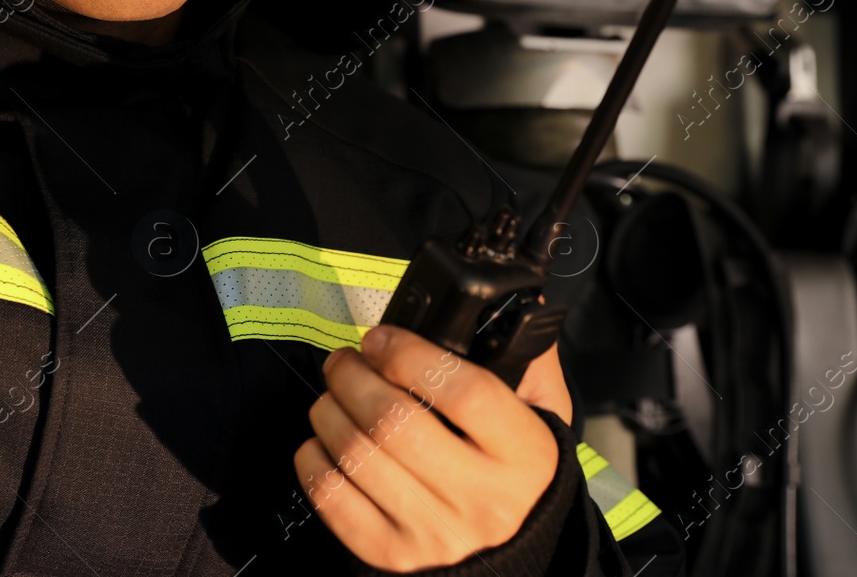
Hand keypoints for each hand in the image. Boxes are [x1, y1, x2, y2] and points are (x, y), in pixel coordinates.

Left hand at [295, 326, 571, 571]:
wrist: (520, 549)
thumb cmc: (518, 467)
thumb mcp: (542, 412)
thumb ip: (525, 357)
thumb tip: (498, 304)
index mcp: (525, 454)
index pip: (464, 392)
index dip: (410, 354)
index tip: (382, 338)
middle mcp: (481, 499)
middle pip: (394, 421)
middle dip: (352, 376)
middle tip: (345, 359)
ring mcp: (435, 533)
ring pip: (356, 454)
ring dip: (328, 410)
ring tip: (333, 393)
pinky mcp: (393, 556)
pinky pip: (332, 498)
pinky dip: (313, 458)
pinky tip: (324, 439)